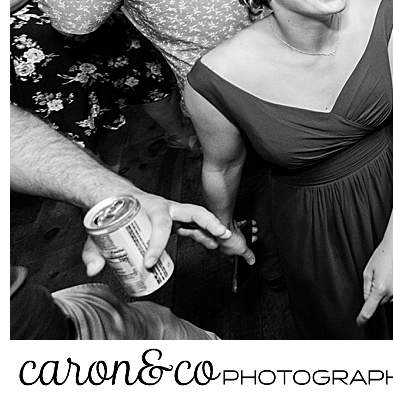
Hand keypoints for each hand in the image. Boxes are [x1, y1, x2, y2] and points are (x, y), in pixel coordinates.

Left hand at [81, 192, 253, 275]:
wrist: (112, 198)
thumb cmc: (110, 212)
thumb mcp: (98, 232)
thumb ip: (93, 252)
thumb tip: (94, 269)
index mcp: (147, 206)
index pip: (158, 223)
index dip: (156, 244)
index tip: (148, 263)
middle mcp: (164, 206)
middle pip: (191, 211)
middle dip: (207, 222)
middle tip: (218, 234)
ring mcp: (172, 212)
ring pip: (198, 215)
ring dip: (213, 226)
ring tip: (225, 238)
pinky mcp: (174, 220)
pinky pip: (194, 224)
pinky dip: (206, 233)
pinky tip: (213, 243)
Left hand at [356, 233, 392, 325]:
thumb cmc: (383, 253)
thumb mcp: (367, 271)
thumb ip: (366, 288)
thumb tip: (367, 299)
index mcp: (380, 287)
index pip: (369, 308)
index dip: (363, 317)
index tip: (360, 321)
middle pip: (380, 302)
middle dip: (376, 294)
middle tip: (377, 278)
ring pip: (390, 296)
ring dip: (386, 289)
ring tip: (387, 272)